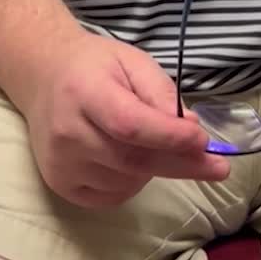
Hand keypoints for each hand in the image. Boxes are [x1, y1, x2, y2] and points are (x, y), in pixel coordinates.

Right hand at [21, 30, 231, 208]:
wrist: (44, 76)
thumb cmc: (96, 66)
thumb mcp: (133, 62)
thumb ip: (162, 93)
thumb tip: (191, 130)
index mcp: (85, 91)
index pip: (131, 125)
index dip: (170, 138)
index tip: (204, 142)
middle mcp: (67, 132)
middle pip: (132, 160)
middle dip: (179, 163)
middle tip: (216, 166)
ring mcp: (60, 163)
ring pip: (126, 182)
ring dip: (155, 170)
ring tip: (154, 145)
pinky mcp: (59, 184)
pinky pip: (110, 197)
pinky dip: (132, 184)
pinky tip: (131, 162)